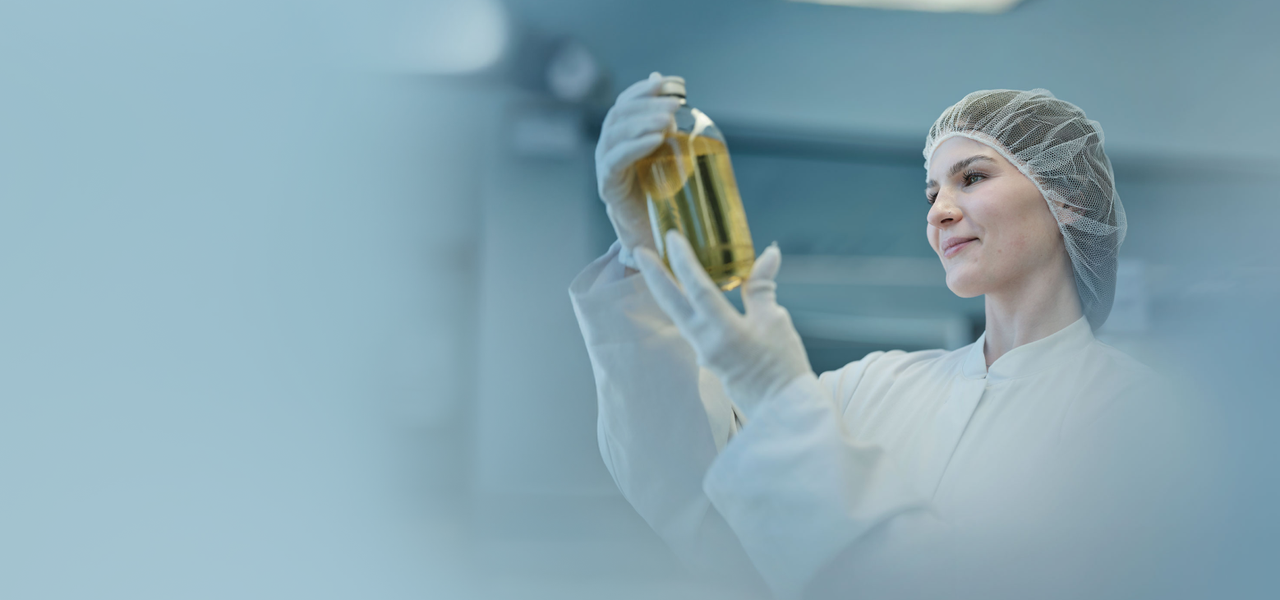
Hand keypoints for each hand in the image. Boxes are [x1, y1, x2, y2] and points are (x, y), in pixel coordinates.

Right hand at [595, 72, 681, 264]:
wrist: (652, 231)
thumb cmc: (661, 190)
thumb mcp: (669, 152)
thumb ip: (667, 123)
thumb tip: (671, 88)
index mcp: (621, 136)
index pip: (625, 103)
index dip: (641, 90)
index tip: (666, 83)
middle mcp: (609, 147)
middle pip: (619, 115)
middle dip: (647, 105)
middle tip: (675, 105)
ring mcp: (606, 166)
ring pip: (616, 134)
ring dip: (642, 122)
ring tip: (667, 121)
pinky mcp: (608, 186)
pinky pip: (616, 161)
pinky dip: (635, 147)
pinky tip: (655, 140)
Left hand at [634, 231, 813, 415]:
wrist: (782, 408)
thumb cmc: (783, 366)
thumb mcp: (776, 321)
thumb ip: (763, 286)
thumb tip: (768, 253)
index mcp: (724, 331)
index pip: (697, 289)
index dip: (684, 261)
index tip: (672, 237)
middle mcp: (705, 342)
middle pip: (671, 303)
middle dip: (654, 275)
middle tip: (639, 250)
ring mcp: (703, 352)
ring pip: (677, 314)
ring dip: (665, 289)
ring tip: (658, 267)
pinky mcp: (707, 359)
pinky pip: (688, 325)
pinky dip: (682, 305)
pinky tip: (683, 294)